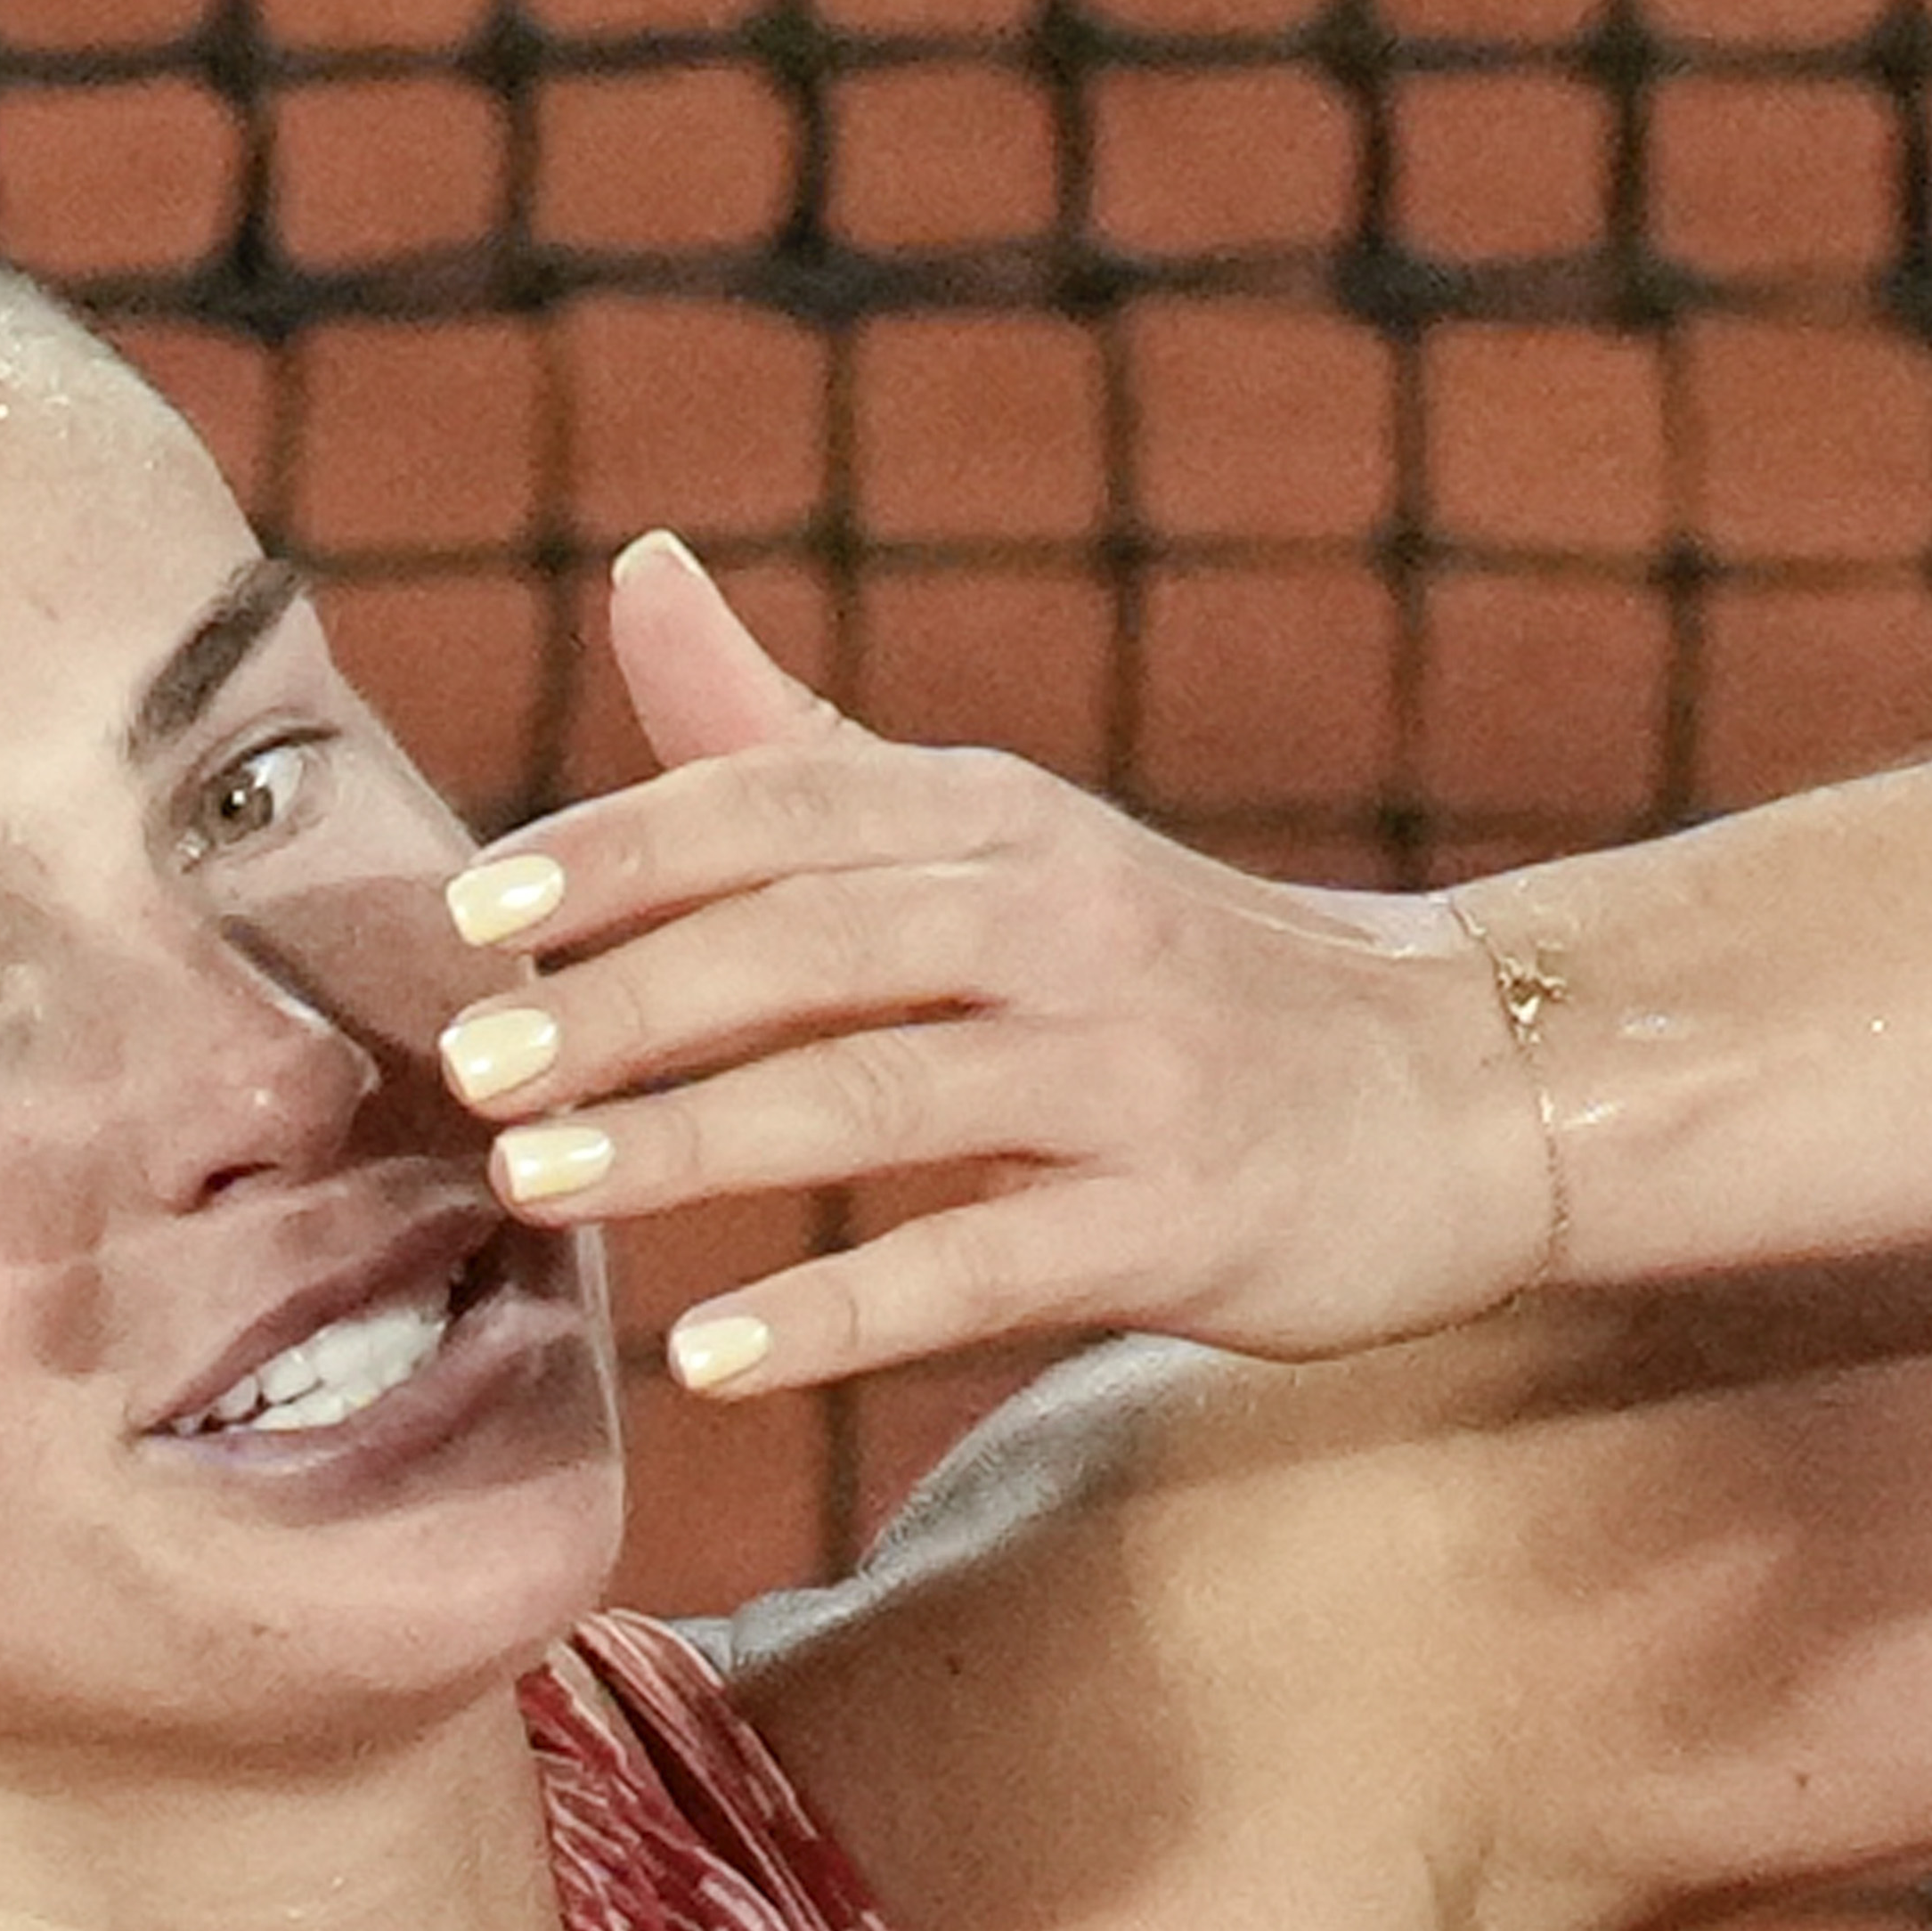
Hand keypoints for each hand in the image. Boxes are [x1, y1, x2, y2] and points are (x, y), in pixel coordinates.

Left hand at [438, 537, 1565, 1399]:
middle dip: (625, 1002)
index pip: (777, 806)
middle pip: (809, 941)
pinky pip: (979, 1267)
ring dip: (691, 1141)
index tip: (469, 918)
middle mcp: (1061, 920)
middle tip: (470, 1070)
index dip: (618, 853)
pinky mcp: (1175, 1222)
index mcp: (998, 820)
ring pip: (877, 1094)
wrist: (1462, 1090)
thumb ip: (794, 743)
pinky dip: (837, 1313)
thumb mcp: (998, 838)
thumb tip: (633, 571)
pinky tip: (709, 1359)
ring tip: (535, 1187)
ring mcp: (1124, 1072)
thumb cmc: (1170, 973)